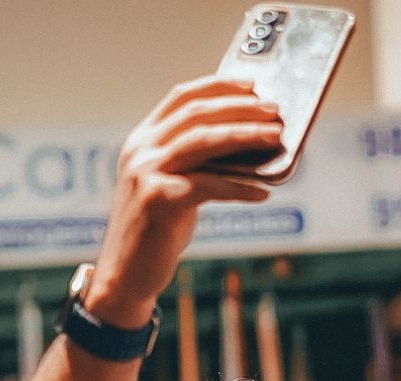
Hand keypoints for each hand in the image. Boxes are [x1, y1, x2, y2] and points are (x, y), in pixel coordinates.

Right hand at [86, 78, 280, 327]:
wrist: (124, 275)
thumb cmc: (155, 232)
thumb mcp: (169, 187)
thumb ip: (194, 164)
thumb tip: (247, 148)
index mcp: (141, 141)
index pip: (181, 98)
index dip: (218, 86)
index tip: (252, 86)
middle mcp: (140, 150)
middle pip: (198, 114)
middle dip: (241, 108)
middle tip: (275, 111)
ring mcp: (146, 173)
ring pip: (204, 141)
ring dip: (245, 136)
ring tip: (276, 138)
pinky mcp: (159, 200)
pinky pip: (209, 185)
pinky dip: (240, 187)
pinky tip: (263, 192)